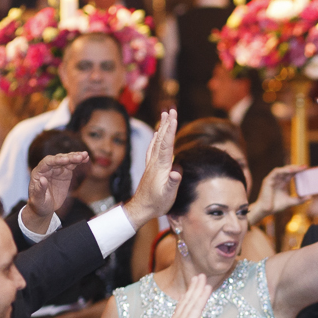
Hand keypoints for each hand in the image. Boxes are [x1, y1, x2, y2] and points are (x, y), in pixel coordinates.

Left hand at [22, 151, 88, 233]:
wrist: (45, 207)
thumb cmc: (39, 204)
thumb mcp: (38, 200)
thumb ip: (39, 190)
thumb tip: (42, 179)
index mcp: (38, 172)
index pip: (47, 162)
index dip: (57, 160)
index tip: (66, 160)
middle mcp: (47, 168)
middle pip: (58, 159)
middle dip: (69, 157)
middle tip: (80, 157)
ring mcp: (57, 170)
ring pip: (66, 160)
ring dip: (75, 157)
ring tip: (85, 155)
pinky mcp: (65, 173)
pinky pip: (72, 165)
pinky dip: (79, 161)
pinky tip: (86, 158)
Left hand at [124, 110, 181, 229]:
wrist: (141, 208)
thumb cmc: (157, 203)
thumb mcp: (168, 195)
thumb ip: (173, 182)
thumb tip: (177, 170)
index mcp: (161, 166)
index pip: (167, 144)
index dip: (171, 130)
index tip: (174, 116)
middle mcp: (155, 162)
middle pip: (161, 138)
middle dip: (167, 124)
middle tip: (170, 109)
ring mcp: (152, 164)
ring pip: (157, 141)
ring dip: (161, 128)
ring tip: (164, 116)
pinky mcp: (150, 168)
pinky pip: (153, 148)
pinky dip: (156, 138)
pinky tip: (156, 134)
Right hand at [146, 274, 212, 317]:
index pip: (180, 311)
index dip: (185, 299)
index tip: (188, 291)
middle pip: (185, 301)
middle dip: (192, 289)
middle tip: (197, 278)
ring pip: (191, 301)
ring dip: (198, 288)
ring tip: (203, 277)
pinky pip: (197, 306)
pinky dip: (203, 296)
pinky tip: (208, 288)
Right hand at [250, 165, 306, 222]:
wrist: (265, 211)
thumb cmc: (276, 206)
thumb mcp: (290, 202)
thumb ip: (299, 200)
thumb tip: (310, 197)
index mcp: (283, 182)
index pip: (292, 174)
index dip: (299, 171)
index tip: (307, 169)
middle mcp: (278, 179)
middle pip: (288, 170)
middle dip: (297, 168)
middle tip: (305, 167)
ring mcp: (273, 179)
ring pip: (282, 169)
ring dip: (291, 168)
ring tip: (299, 168)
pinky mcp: (268, 180)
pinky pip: (276, 172)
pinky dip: (283, 171)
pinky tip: (290, 171)